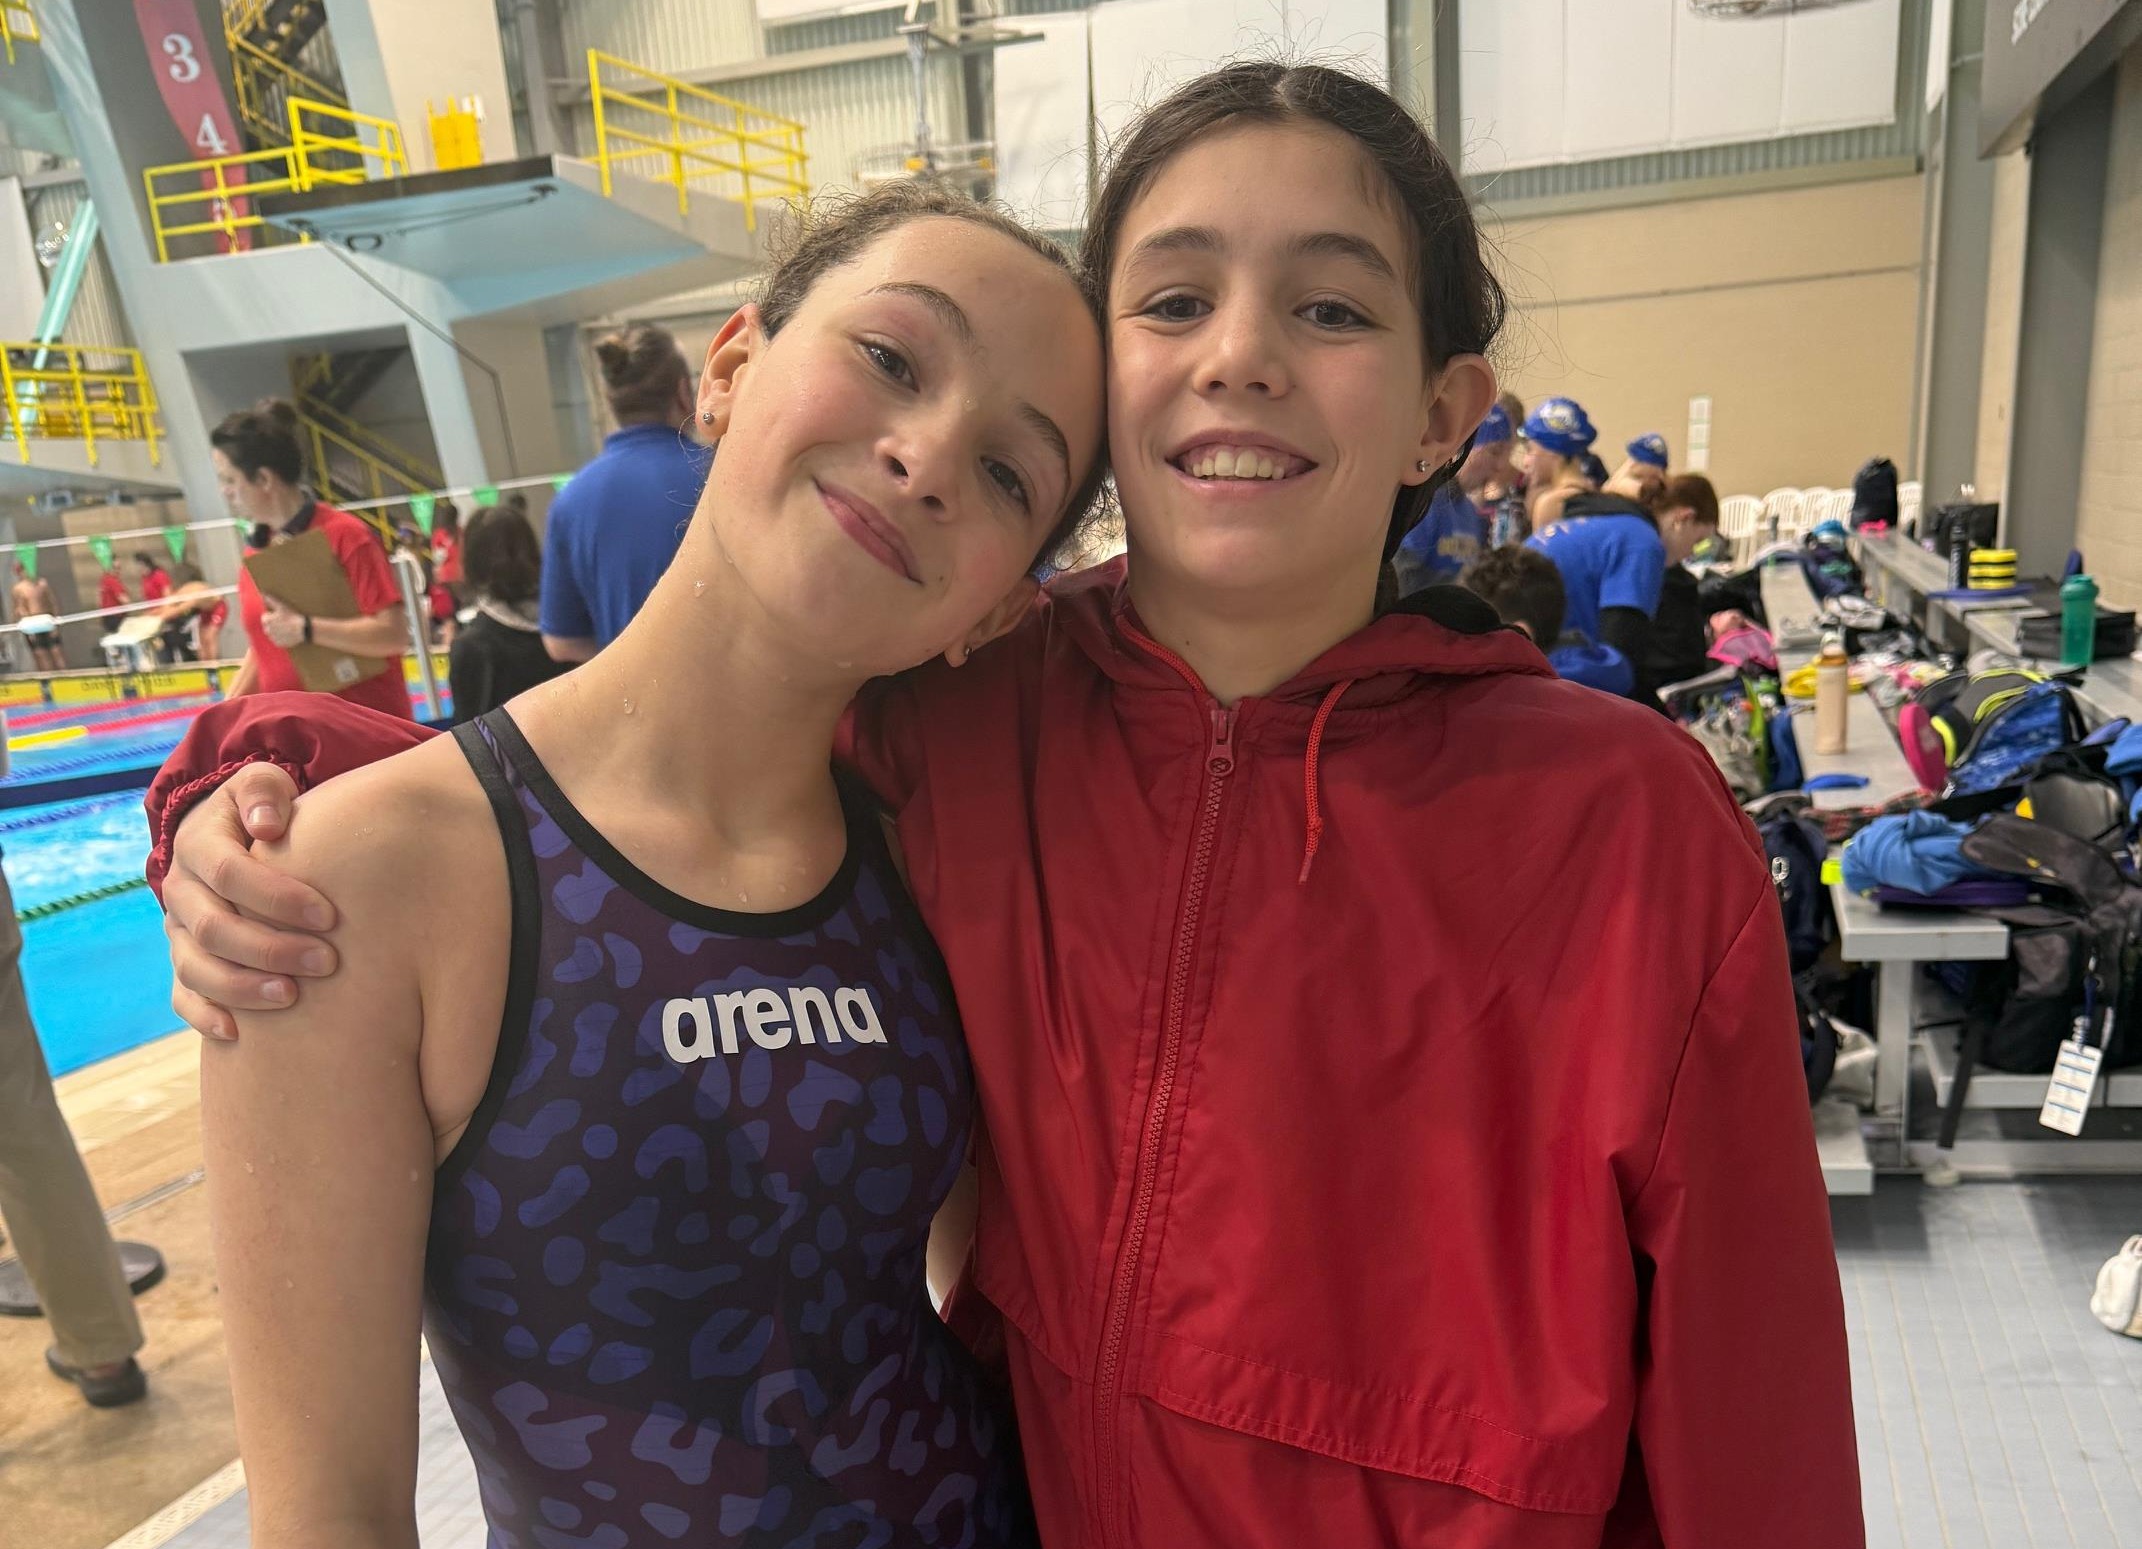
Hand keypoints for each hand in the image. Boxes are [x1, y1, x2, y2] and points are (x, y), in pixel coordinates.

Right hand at [162, 763, 336, 1039]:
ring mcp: (179, 930)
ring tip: (293, 997)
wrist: (234, 835)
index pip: (229, 873)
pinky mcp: (184, 960)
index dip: (277, 897)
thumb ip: (265, 791)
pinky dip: (205, 1016)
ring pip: (194, 968)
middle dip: (270, 949)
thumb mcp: (264, 784)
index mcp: (198, 844)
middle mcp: (181, 890)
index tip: (329, 916)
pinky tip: (240, 1033)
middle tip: (327, 962)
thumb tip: (268, 822)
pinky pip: (182, 996)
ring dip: (242, 988)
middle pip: (213, 928)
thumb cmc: (266, 810)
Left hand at [260, 599, 304, 648]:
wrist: (304, 629)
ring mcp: (272, 638)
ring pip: (273, 634)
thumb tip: (262, 594)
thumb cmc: (293, 616)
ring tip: (287, 628)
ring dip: (278, 631)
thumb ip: (270, 600)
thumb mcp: (282, 606)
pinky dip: (282, 638)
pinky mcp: (278, 644)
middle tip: (285, 623)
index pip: (265, 618)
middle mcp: (267, 630)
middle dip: (274, 624)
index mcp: (266, 621)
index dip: (273, 616)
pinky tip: (289, 634)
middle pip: (268, 626)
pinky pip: (277, 641)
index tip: (281, 616)